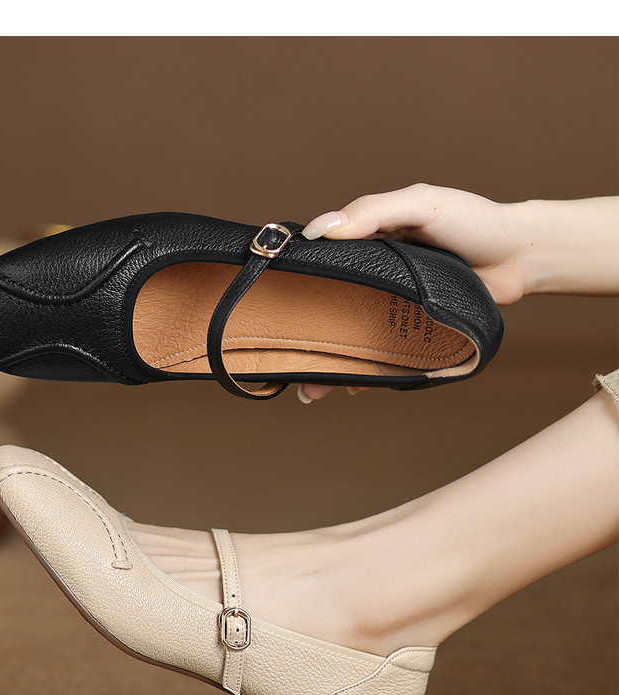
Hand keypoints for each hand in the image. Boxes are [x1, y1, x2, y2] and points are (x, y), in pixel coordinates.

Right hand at [297, 183, 530, 400]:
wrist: (522, 257)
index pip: (321, 262)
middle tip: (287, 362)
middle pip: (331, 309)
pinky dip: (370, 372)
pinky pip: (385, 353)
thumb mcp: (421, 205)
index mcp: (369, 240)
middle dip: (307, 338)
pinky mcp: (415, 331)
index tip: (272, 304)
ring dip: (334, 364)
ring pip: (354, 338)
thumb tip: (321, 230)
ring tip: (315, 389)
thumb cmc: (473, 221)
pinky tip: (357, 385)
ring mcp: (394, 306)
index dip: (296, 283)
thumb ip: (373, 212)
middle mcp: (376, 275)